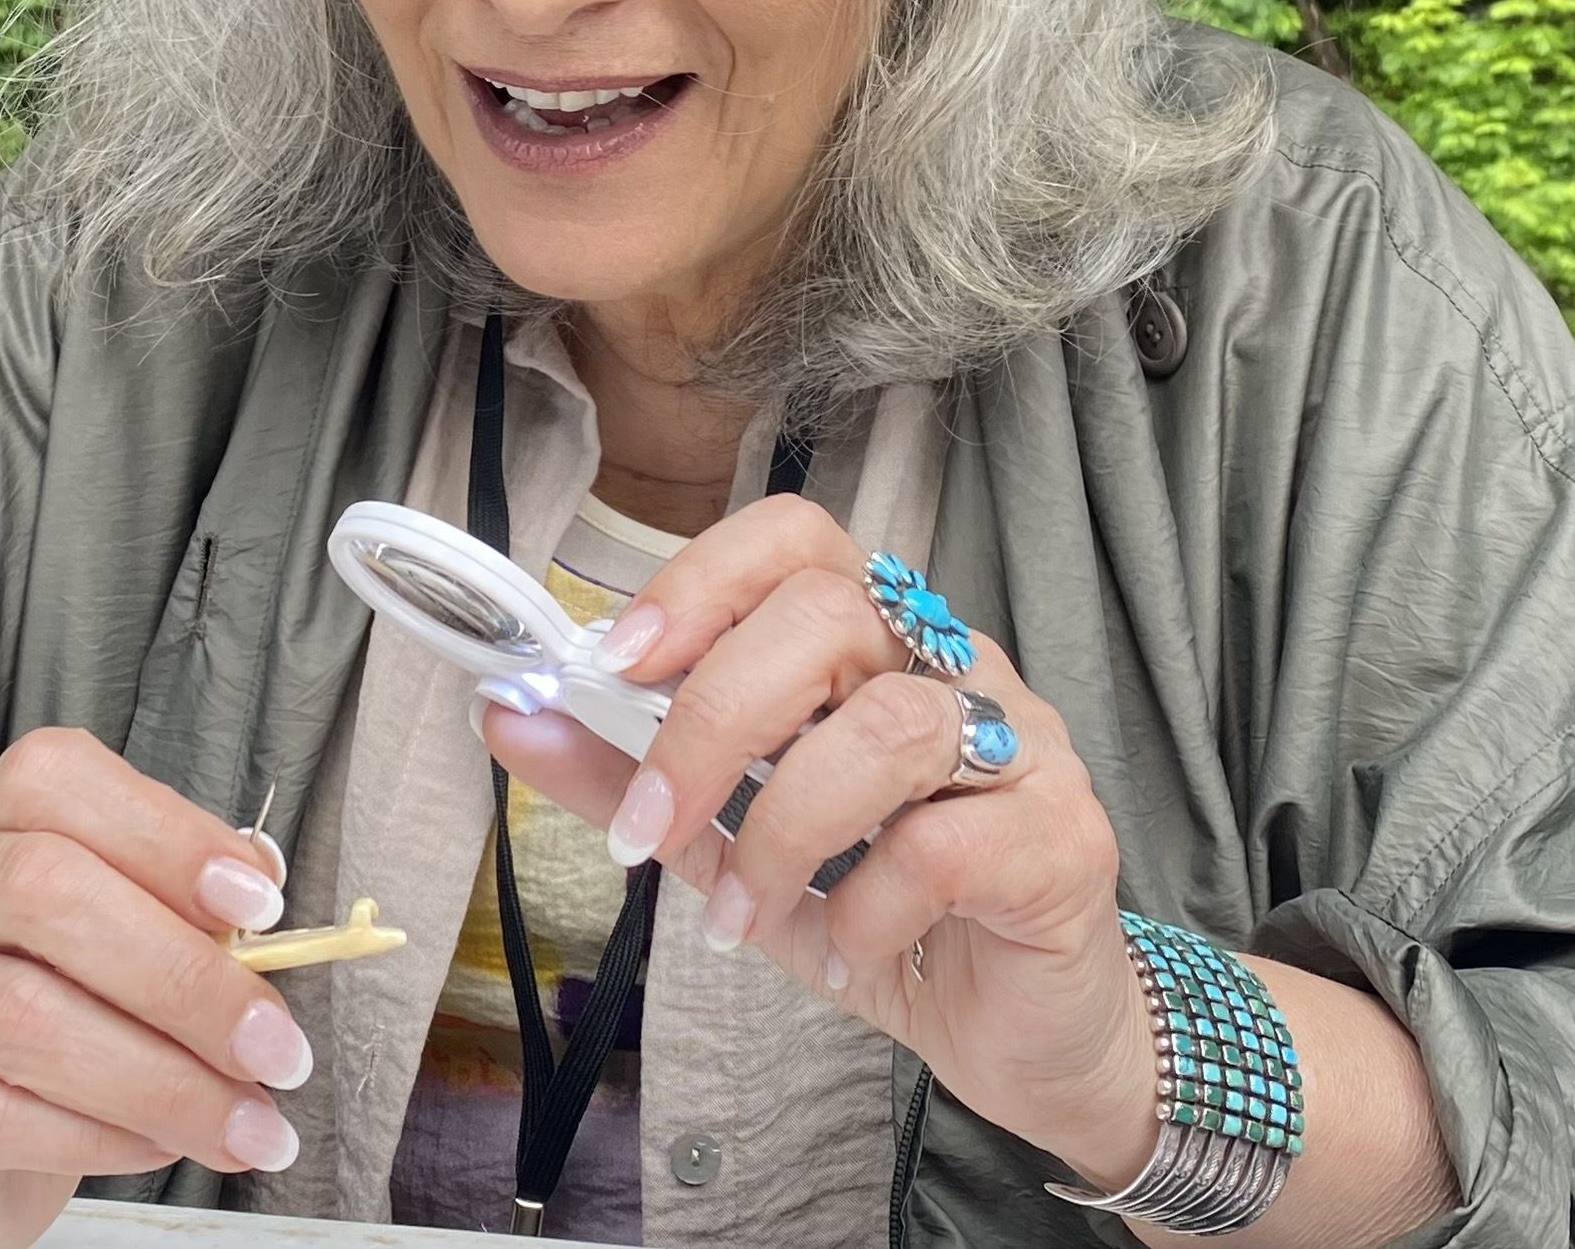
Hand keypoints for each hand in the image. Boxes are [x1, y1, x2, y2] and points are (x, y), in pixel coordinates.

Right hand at [0, 728, 314, 1244]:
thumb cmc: (49, 1011)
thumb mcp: (113, 940)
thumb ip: (182, 915)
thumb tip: (265, 911)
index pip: (57, 782)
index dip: (165, 835)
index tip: (261, 906)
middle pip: (44, 893)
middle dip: (182, 977)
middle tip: (274, 1048)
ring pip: (20, 1017)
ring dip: (160, 1079)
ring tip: (245, 1124)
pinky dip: (96, 1136)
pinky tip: (159, 1146)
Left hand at [483, 497, 1165, 1191]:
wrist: (1028, 1035)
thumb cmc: (886, 917)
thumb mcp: (732, 850)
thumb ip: (629, 778)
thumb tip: (511, 714)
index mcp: (878, 644)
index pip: (798, 540)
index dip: (700, 580)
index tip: (615, 663)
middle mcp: (958, 667)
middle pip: (830, 613)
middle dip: (710, 720)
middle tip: (650, 829)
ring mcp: (1024, 746)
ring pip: (891, 726)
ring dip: (781, 831)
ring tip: (743, 917)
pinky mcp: (1063, 840)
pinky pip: (946, 845)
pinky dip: (867, 907)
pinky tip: (852, 948)